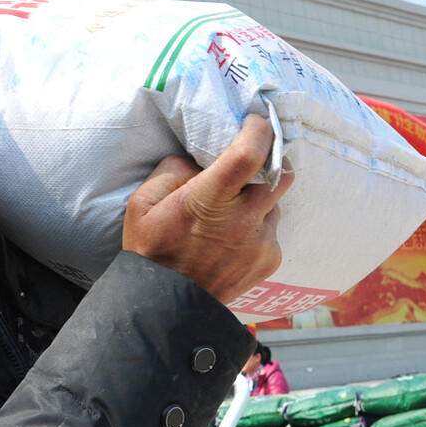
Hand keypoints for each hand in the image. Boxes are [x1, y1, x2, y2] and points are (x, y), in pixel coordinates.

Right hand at [123, 115, 291, 304]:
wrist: (166, 306)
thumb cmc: (151, 251)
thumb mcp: (143, 202)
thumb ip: (174, 170)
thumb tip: (202, 158)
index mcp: (209, 201)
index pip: (249, 154)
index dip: (259, 129)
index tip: (256, 119)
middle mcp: (242, 222)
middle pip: (281, 173)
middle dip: (270, 161)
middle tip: (251, 162)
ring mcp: (261, 244)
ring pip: (275, 203)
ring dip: (259, 199)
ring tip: (231, 212)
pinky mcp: (270, 261)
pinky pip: (273, 230)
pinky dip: (258, 227)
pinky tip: (233, 238)